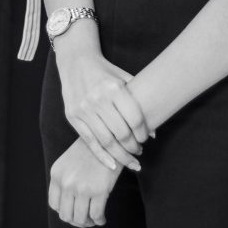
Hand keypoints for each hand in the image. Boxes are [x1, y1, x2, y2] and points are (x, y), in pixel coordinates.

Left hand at [49, 138, 119, 227]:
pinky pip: (95, 215)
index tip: (73, 212)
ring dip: (87, 223)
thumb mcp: (69, 162)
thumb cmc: (91, 151)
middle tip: (85, 219)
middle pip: (66, 215)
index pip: (54, 205)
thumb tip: (67, 209)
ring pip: (80, 219)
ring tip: (94, 220)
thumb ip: (64, 181)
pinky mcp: (99, 191)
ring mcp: (82, 187)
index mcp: (57, 174)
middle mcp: (66, 182)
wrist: (111, 140)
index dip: (64, 212)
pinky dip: (99, 220)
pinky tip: (102, 218)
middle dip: (76, 221)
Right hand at [58, 52, 151, 170]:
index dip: (143, 133)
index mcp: (114, 88)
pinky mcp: (73, 117)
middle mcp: (98, 99)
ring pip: (106, 141)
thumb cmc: (106, 72)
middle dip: (133, 147)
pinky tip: (113, 165)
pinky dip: (103, 157)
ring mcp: (84, 109)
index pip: (135, 118)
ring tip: (130, 160)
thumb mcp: (124, 78)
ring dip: (121, 155)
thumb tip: (155, 132)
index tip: (147, 139)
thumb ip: (139, 101)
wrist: (76, 62)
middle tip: (139, 151)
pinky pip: (90, 142)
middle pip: (122, 133)